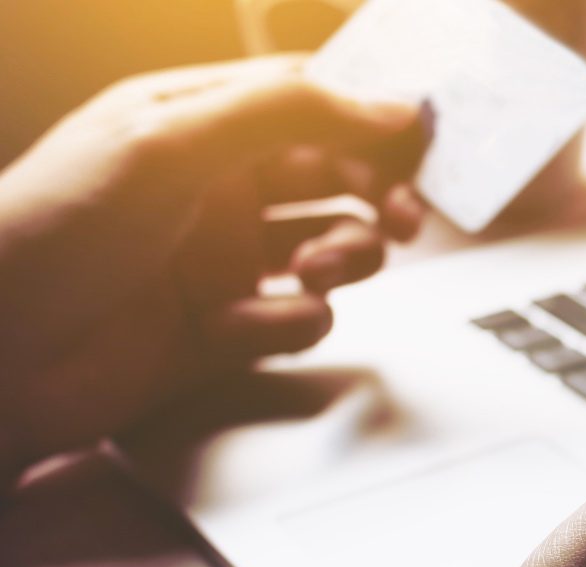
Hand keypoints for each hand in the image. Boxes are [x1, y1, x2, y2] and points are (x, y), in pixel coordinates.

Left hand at [0, 55, 425, 480]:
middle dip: (377, 193)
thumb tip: (386, 106)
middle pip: (335, 175)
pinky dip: (294, 322)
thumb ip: (287, 113)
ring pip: (331, 247)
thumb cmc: (47, 232)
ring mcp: (220, 259)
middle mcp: (214, 187)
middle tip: (403, 216)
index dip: (371, 116)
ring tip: (315, 272)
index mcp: (196, 123)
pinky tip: (249, 326)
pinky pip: (299, 319)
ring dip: (344, 257)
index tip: (422, 140)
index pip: (309, 101)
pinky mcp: (223, 329)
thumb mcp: (169, 141)